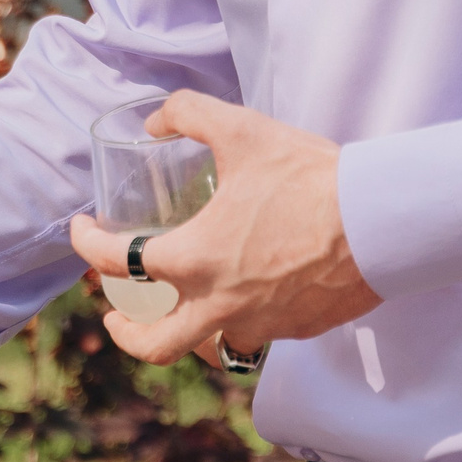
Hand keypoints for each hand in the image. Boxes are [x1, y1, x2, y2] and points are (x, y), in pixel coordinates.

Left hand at [67, 92, 381, 366]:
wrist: (380, 220)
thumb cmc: (309, 177)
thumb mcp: (242, 129)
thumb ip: (189, 114)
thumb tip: (157, 120)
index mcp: (194, 260)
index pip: (116, 263)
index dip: (86, 245)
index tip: (82, 231)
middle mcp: (220, 304)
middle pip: (153, 345)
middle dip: (125, 334)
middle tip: (115, 315)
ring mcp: (261, 324)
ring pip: (209, 347)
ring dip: (187, 333)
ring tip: (182, 312)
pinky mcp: (298, 329)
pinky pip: (257, 336)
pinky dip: (240, 321)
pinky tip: (247, 295)